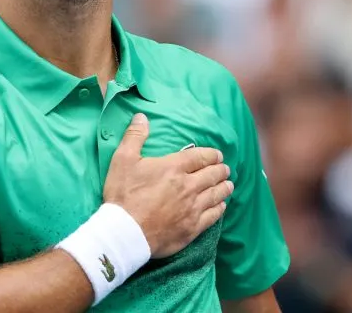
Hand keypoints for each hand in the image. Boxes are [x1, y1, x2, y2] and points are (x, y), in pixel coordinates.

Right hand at [102, 113, 232, 257]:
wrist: (125, 233)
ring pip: (216, 194)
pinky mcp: (192, 228)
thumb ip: (135, 136)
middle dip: (221, 170)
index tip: (218, 155)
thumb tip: (142, 116)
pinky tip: (221, 206)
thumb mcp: (123, 160)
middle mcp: (188, 186)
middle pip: (213, 175)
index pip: (201, 157)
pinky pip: (213, 216)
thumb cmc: (123, 195)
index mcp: (174, 167)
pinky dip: (219, 208)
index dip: (212, 155)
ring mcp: (193, 208)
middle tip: (225, 169)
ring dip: (224, 187)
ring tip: (228, 184)